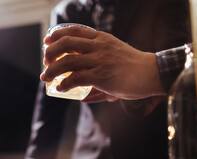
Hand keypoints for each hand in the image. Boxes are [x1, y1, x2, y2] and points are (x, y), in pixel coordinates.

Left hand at [40, 26, 165, 100]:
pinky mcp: (101, 76)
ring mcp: (99, 61)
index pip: (73, 31)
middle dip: (50, 52)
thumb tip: (83, 68)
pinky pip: (76, 79)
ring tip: (46, 78)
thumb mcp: (114, 50)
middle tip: (45, 62)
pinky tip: (60, 89)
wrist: (151, 73)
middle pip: (66, 44)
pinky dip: (65, 84)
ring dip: (52, 70)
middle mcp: (98, 46)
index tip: (46, 42)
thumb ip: (99, 54)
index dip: (56, 35)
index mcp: (101, 38)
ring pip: (68, 62)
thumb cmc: (133, 65)